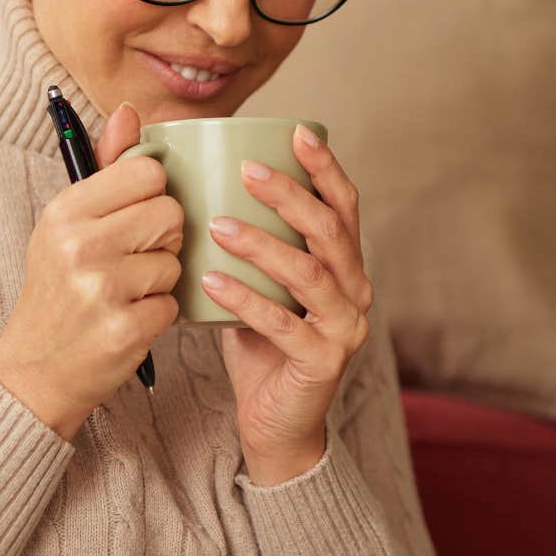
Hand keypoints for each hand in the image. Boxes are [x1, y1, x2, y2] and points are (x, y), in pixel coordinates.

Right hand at [0, 101, 180, 439]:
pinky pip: (173, 305)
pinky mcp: (124, 330)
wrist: (33, 372)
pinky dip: (156, 316)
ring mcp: (102, 288)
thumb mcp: (67, 224)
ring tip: (123, 294)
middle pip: (171, 213)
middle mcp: (80, 244)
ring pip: (176, 261)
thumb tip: (131, 112)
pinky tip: (125, 321)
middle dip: (161, 239)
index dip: (153, 194)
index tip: (133, 217)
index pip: (148, 171)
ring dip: (159, 281)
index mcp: (66, 210)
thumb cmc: (57, 291)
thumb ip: (107, 167)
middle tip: (128, 261)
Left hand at [202, 123, 373, 484]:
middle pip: (331, 231)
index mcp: (345, 265)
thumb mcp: (253, 283)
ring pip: (309, 274)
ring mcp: (345, 328)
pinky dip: (246, 299)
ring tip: (217, 225)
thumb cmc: (261, 345)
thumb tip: (198, 184)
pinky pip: (284, 324)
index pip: (344, 205)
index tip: (297, 132)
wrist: (275, 423)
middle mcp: (356, 291)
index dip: (326, 168)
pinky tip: (210, 282)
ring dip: (262, 244)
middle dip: (290, 196)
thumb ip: (241, 241)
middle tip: (246, 172)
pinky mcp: (322, 362)